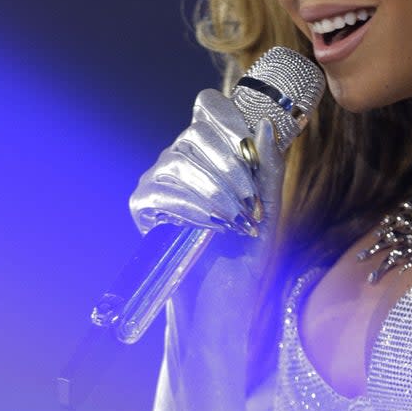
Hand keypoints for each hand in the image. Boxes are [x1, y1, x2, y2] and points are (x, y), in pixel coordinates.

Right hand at [130, 88, 285, 253]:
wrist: (224, 302)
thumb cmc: (247, 255)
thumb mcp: (268, 209)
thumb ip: (268, 168)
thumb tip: (264, 125)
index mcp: (214, 151)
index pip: (209, 107)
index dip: (228, 120)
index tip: (249, 150)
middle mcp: (183, 158)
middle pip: (196, 133)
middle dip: (230, 166)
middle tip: (250, 202)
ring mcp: (159, 180)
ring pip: (178, 162)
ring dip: (214, 191)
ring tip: (235, 221)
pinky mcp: (143, 207)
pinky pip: (159, 192)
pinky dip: (190, 207)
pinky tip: (210, 226)